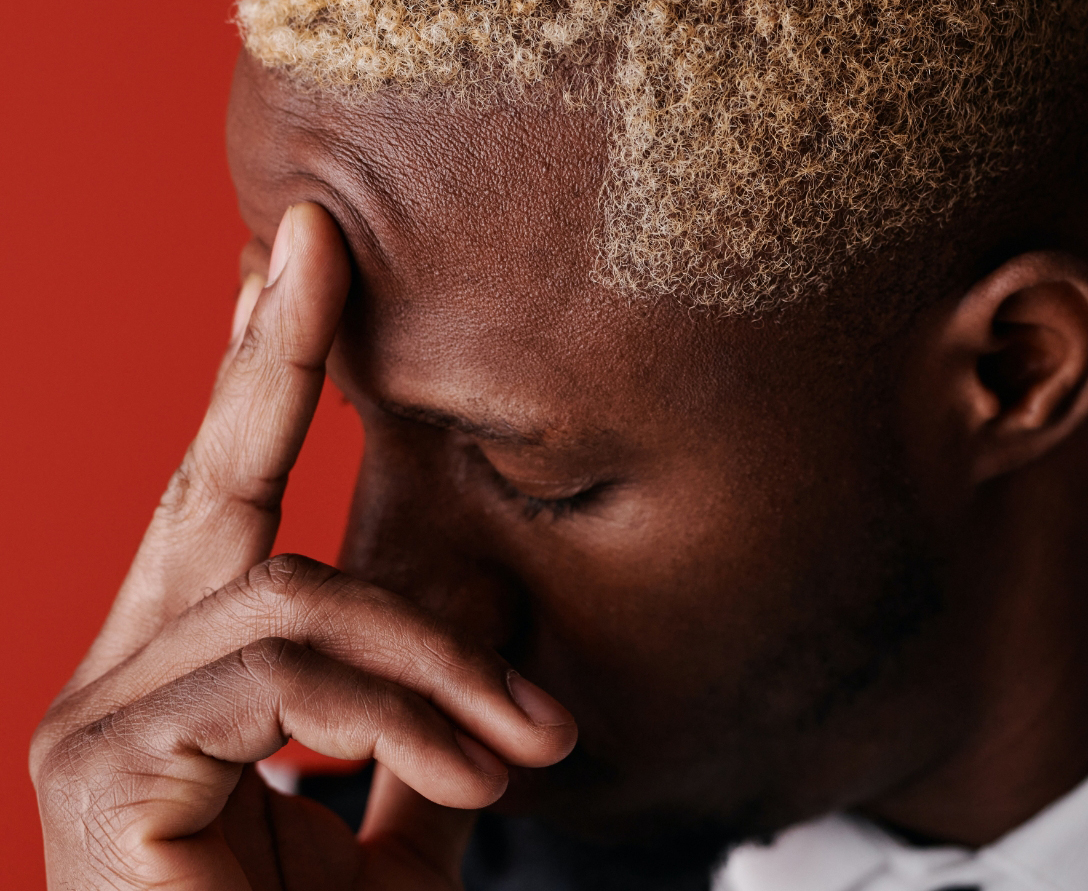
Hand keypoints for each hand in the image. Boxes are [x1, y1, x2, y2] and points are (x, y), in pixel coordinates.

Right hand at [29, 204, 576, 889]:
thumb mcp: (398, 821)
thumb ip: (426, 737)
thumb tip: (497, 646)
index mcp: (194, 664)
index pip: (231, 492)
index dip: (258, 371)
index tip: (293, 264)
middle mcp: (126, 668)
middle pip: (212, 479)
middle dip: (267, 352)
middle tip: (318, 241)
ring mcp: (99, 716)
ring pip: (290, 599)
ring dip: (435, 661)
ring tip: (532, 739)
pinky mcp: (102, 769)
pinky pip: (280, 679)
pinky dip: (399, 714)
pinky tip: (471, 778)